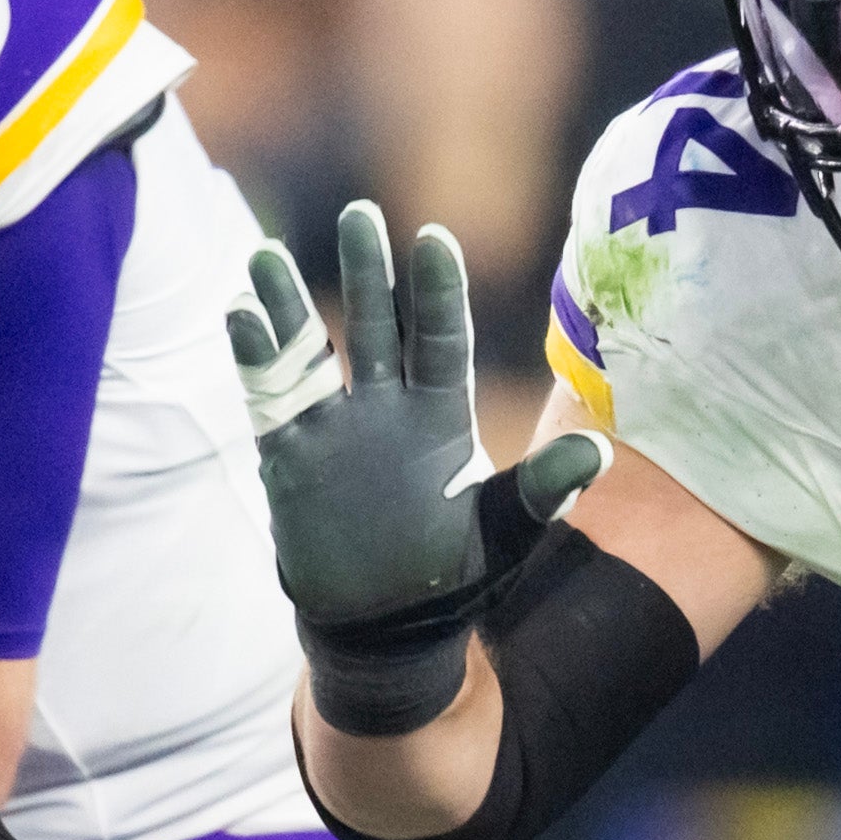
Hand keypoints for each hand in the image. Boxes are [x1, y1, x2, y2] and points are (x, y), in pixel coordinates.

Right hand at [230, 204, 603, 734]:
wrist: (386, 624)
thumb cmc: (455, 574)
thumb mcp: (507, 534)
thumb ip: (543, 492)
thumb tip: (600, 456)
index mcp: (442, 414)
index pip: (441, 340)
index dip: (437, 293)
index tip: (434, 240)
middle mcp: (387, 407)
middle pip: (374, 326)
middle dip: (367, 273)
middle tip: (359, 215)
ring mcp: (334, 427)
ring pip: (311, 351)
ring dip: (289, 305)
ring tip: (267, 257)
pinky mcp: (290, 456)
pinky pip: (270, 401)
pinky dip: (255, 361)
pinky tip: (240, 316)